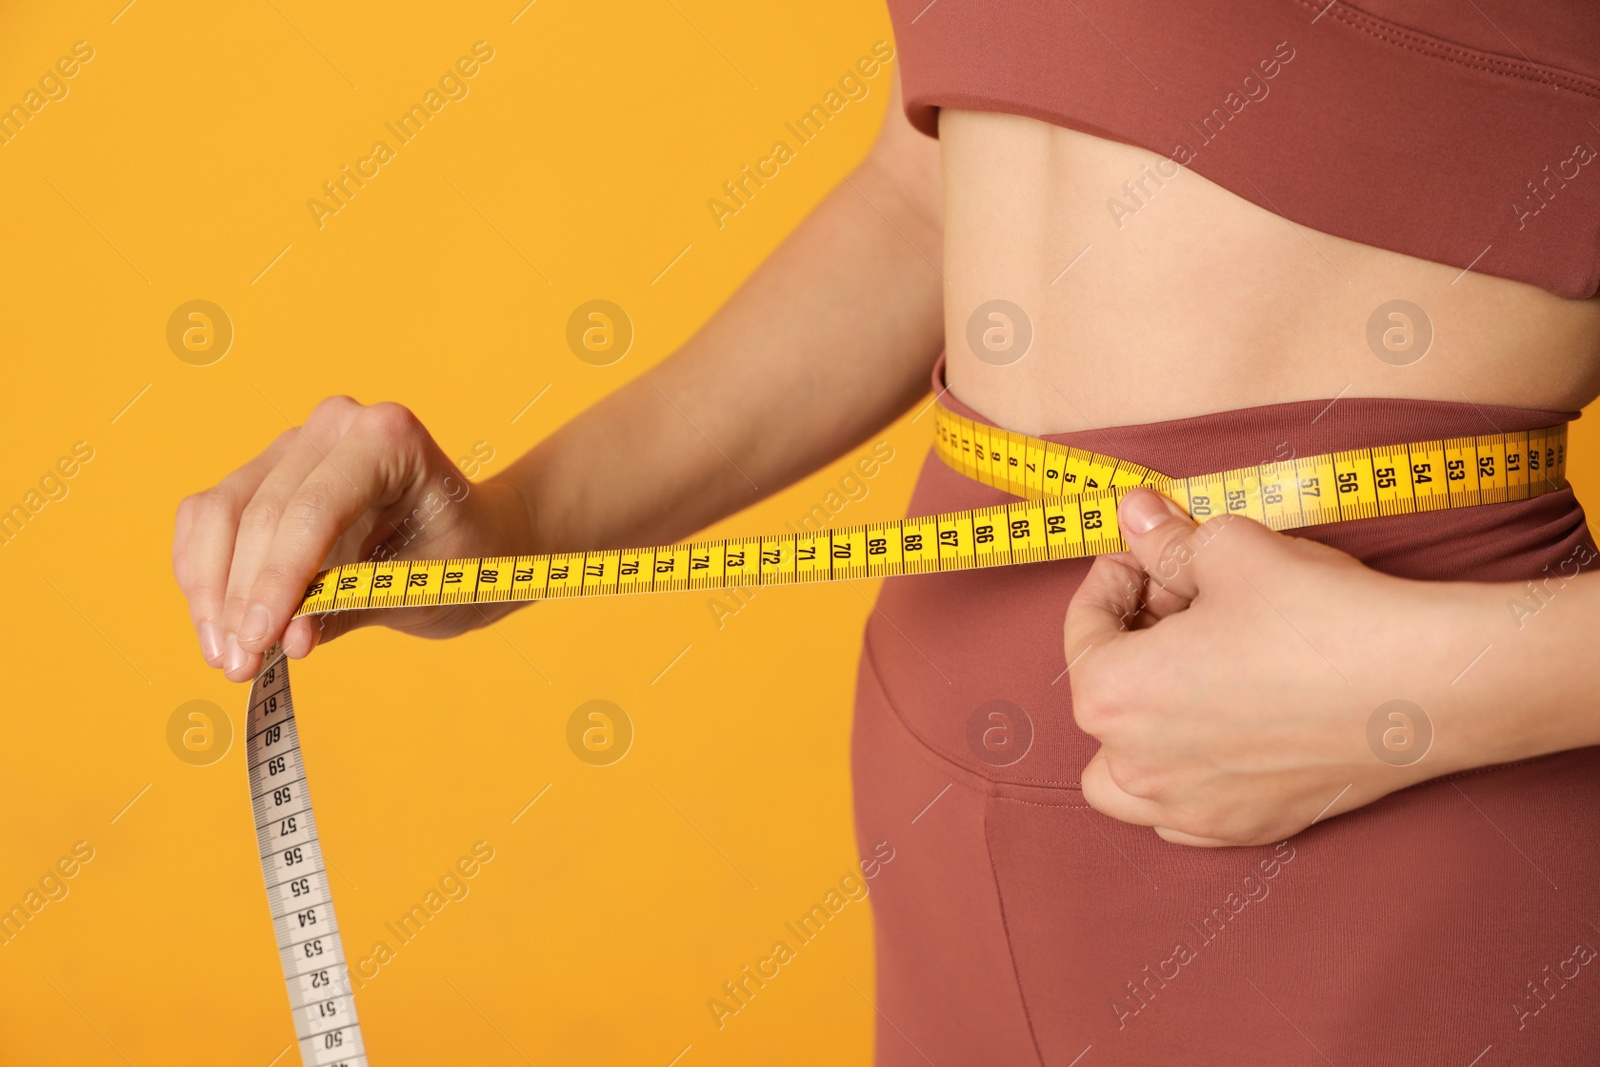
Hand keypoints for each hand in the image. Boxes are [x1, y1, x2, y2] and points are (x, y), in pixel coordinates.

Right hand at [172, 397, 534, 681]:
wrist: (470, 538)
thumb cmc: (458, 558)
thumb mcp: (422, 589)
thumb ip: (350, 609)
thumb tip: (282, 641)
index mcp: (389, 437)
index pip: (314, 509)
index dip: (278, 579)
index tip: (260, 641)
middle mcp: (336, 425)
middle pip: (262, 514)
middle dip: (243, 597)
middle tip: (240, 665)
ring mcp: (294, 443)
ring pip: (221, 513)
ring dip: (212, 591)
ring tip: (227, 656)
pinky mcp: (263, 470)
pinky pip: (210, 517)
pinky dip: (205, 573)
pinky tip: (217, 626)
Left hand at [1064, 488, 1487, 846]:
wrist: (1423, 684)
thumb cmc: (1319, 617)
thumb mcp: (1227, 549)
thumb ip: (1165, 538)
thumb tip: (1135, 514)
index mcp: (1112, 695)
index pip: (1082, 629)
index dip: (1113, 578)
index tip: (1145, 554)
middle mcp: (1137, 766)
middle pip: (1103, 697)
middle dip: (1130, 642)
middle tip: (1181, 599)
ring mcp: (1191, 808)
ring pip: (1123, 778)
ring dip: (1135, 729)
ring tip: (1184, 675)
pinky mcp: (1247, 828)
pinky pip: (1182, 815)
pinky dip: (1182, 779)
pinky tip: (1219, 732)